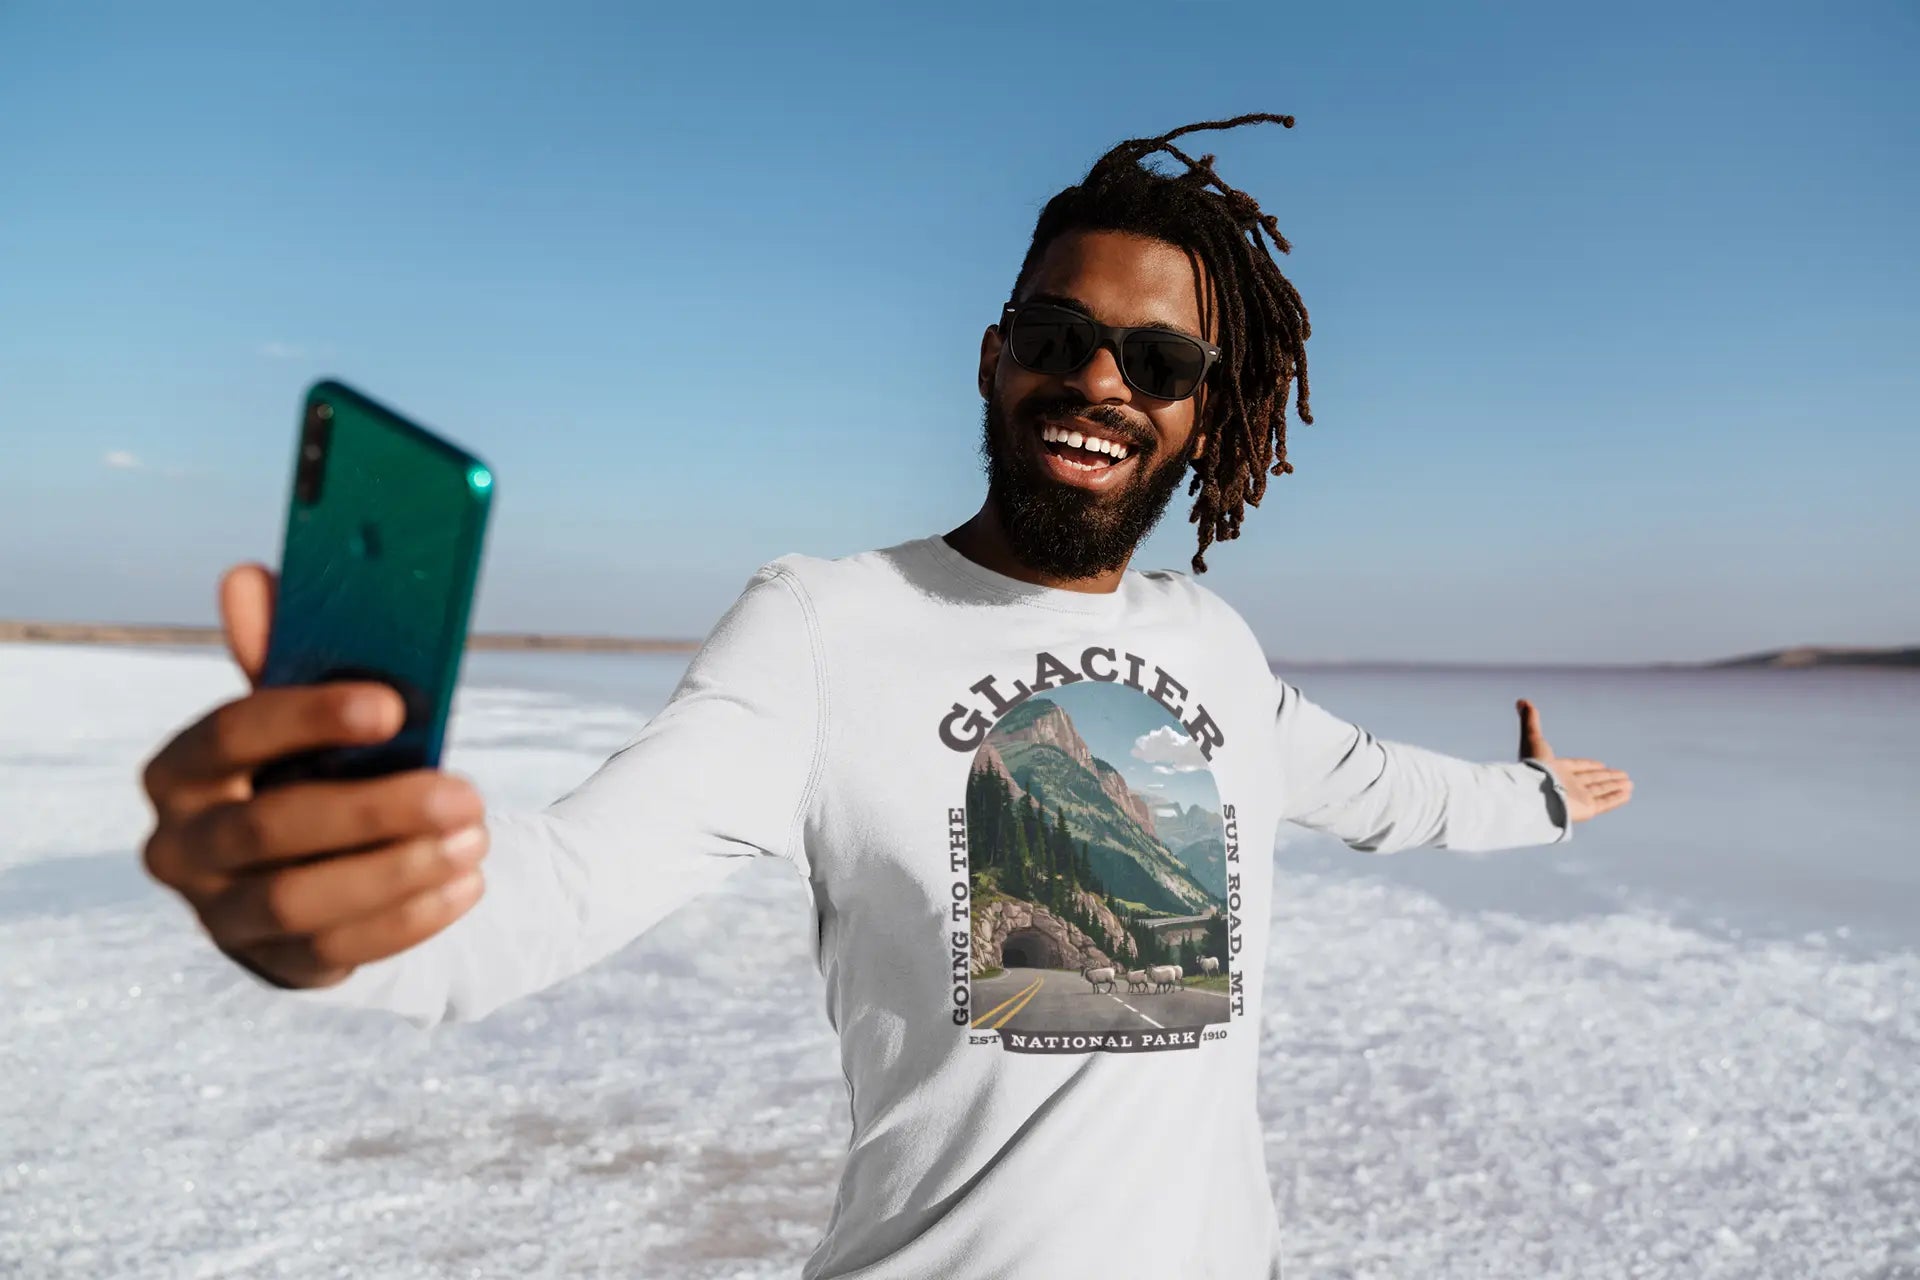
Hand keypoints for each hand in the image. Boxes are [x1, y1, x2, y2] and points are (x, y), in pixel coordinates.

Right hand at [137, 562, 489, 988]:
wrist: (307, 867)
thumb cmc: (304, 769)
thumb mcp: (298, 718)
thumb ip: (281, 657)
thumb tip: (250, 575)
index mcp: (181, 769)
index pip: (229, 734)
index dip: (307, 717)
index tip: (392, 704)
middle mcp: (182, 847)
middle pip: (271, 827)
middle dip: (376, 810)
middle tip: (466, 792)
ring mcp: (221, 914)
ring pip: (303, 899)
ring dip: (400, 869)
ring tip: (476, 838)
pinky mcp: (277, 962)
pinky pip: (341, 949)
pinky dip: (411, 917)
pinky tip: (466, 882)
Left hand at [1516, 697, 1632, 823]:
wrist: (1534, 793)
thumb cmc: (1532, 767)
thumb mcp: (1532, 738)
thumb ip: (1530, 721)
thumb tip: (1521, 700)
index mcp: (1555, 771)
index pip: (1576, 767)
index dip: (1588, 766)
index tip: (1601, 764)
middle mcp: (1567, 785)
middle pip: (1591, 780)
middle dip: (1607, 777)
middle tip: (1623, 774)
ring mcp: (1577, 798)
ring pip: (1600, 790)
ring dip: (1615, 786)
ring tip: (1629, 783)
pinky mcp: (1586, 809)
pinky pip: (1605, 802)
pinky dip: (1616, 798)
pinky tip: (1627, 793)